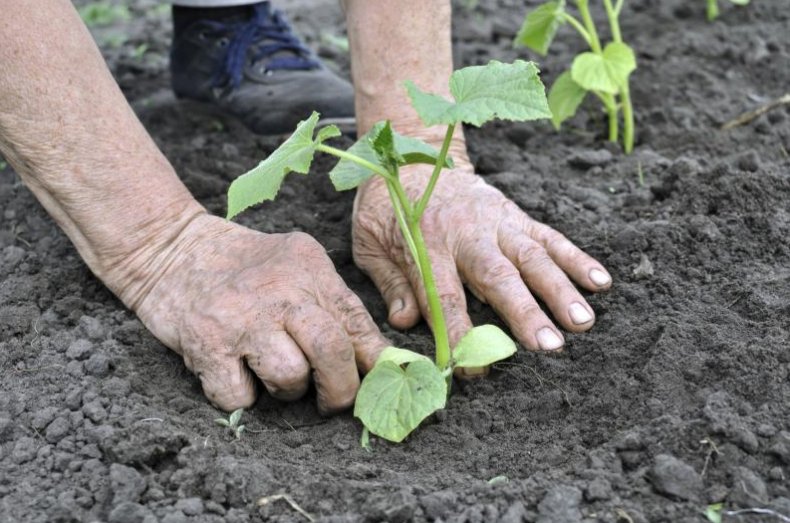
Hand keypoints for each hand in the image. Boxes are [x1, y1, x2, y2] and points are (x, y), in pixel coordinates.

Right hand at [130, 214, 388, 412]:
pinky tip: (235, 373)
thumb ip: (334, 305)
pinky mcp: (206, 345)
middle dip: (340, 389)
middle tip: (332, 399)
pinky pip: (240, 398)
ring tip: (272, 372)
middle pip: (331, 352)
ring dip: (287, 391)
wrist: (171, 250)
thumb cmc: (244, 268)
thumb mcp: (297, 267)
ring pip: (290, 378)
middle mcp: (279, 292)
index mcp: (309, 270)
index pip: (357, 322)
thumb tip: (378, 360)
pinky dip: (241, 397)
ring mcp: (242, 319)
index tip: (377, 382)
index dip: (375, 361)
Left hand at [352, 163, 610, 363]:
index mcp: (426, 243)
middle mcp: (467, 232)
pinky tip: (601, 282)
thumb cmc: (388, 208)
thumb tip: (405, 323)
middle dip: (525, 313)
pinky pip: (550, 237)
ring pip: (533, 257)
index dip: (458, 334)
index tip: (471, 369)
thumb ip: (390, 283)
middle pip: (498, 277)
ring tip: (583, 322)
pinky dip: (576, 258)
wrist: (412, 156)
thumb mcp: (370, 244)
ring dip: (560, 290)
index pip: (444, 295)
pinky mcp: (516, 215)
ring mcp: (497, 222)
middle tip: (549, 346)